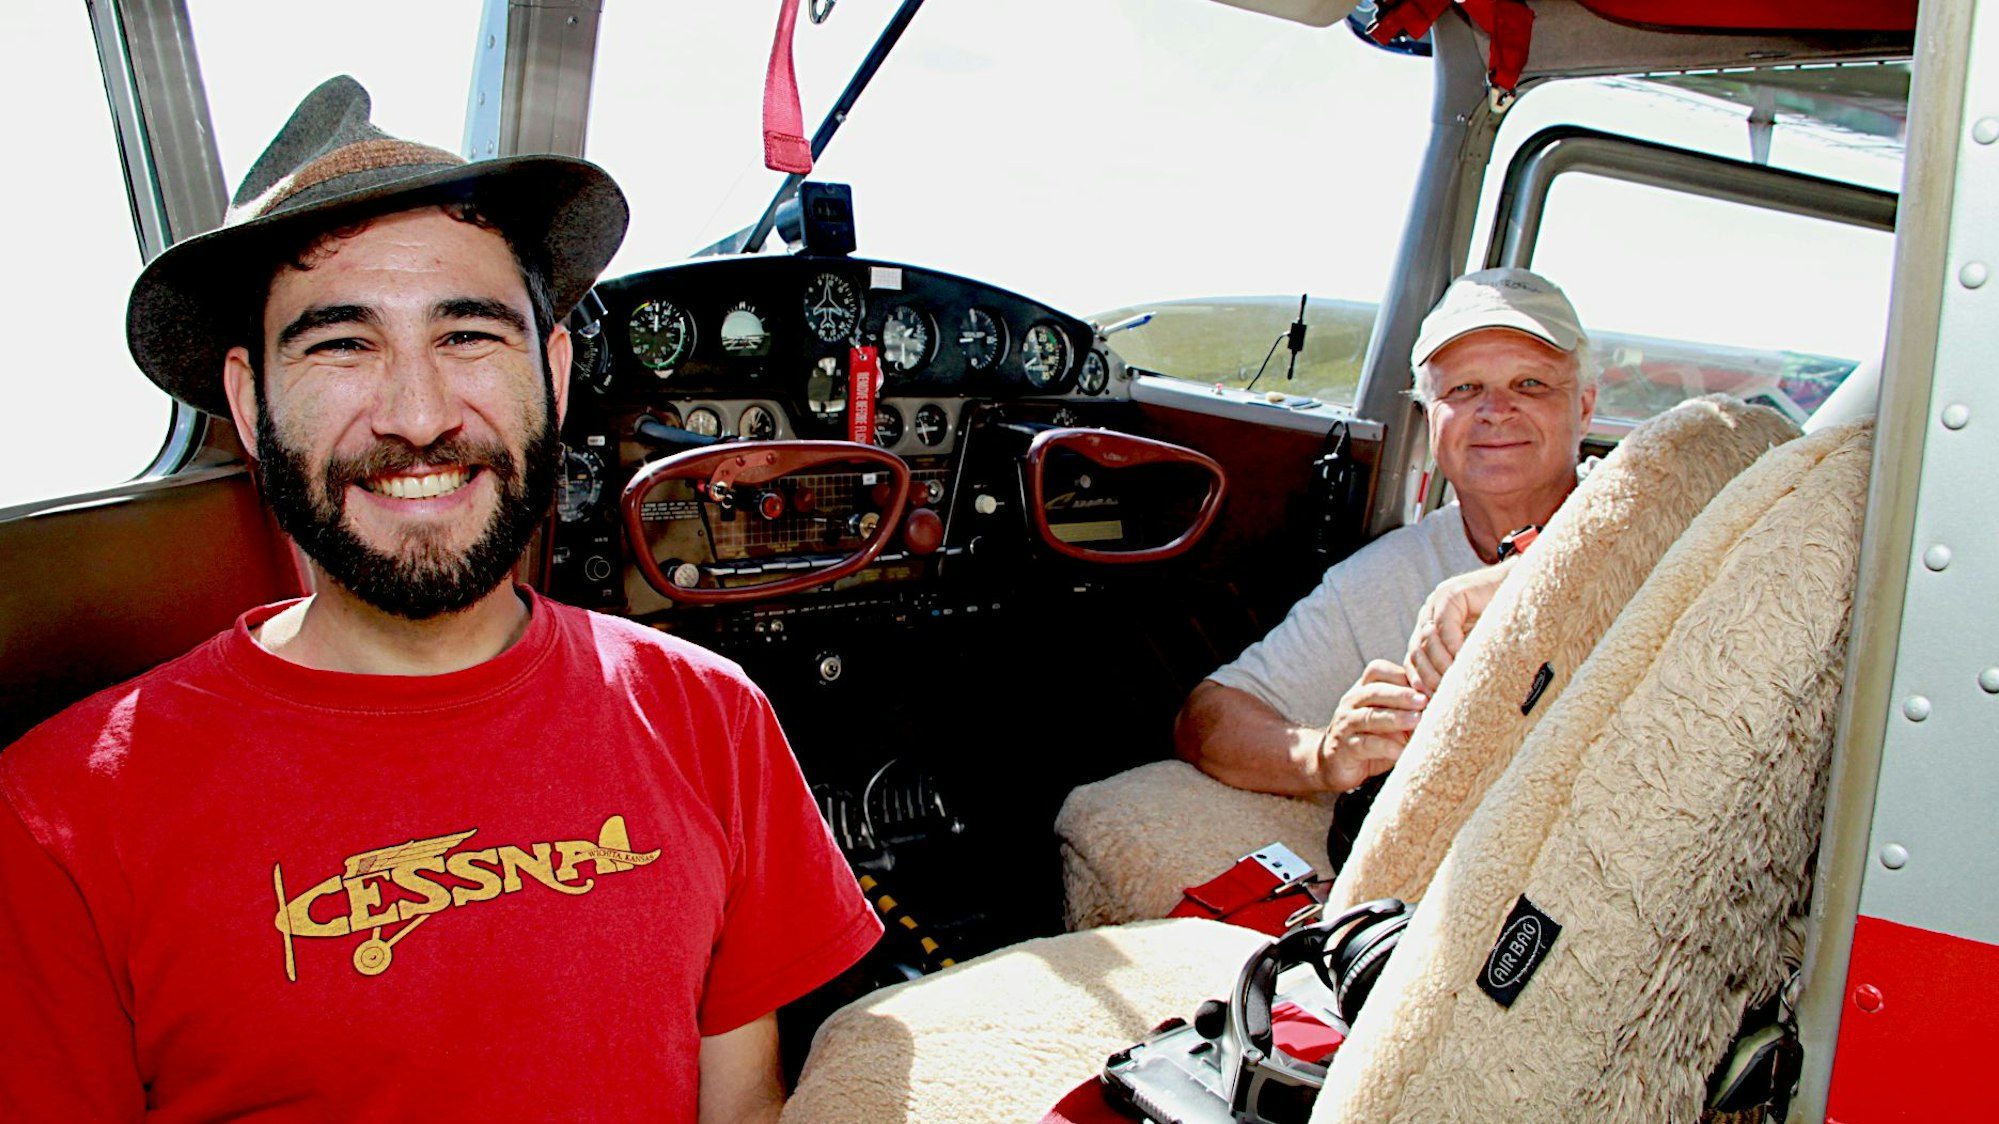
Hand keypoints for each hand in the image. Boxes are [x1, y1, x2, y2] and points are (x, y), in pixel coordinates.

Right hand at [1317, 660, 1426, 791]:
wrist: (1335, 764)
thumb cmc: (1371, 738)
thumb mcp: (1389, 719)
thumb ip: (1408, 709)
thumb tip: (1445, 703)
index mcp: (1363, 689)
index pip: (1378, 670)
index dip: (1403, 675)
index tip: (1428, 685)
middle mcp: (1351, 702)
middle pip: (1374, 690)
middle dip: (1402, 695)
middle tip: (1425, 700)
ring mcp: (1345, 724)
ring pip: (1369, 716)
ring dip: (1395, 718)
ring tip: (1416, 720)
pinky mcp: (1344, 748)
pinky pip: (1364, 744)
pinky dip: (1384, 747)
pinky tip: (1401, 751)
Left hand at [1404, 560, 1514, 693]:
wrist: (1529, 591)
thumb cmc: (1509, 627)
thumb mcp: (1478, 652)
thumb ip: (1461, 667)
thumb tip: (1447, 704)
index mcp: (1432, 630)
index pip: (1414, 660)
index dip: (1419, 682)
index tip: (1430, 704)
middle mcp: (1430, 615)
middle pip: (1416, 652)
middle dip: (1427, 679)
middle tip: (1442, 698)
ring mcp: (1437, 602)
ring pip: (1426, 641)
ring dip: (1439, 667)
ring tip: (1455, 685)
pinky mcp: (1452, 594)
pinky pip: (1445, 626)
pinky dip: (1453, 648)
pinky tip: (1464, 662)